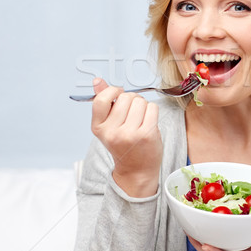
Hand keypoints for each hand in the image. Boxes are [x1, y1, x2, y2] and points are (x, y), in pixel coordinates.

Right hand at [91, 77, 161, 196]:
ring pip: (140, 101)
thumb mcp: (108, 125)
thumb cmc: (123, 144)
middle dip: (132, 100)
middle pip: (126, 97)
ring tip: (140, 119)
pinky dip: (152, 111)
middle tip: (132, 113)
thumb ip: (103, 102)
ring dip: (143, 106)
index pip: (101, 99)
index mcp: (98, 128)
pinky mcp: (147, 134)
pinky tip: (148, 122)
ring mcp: (130, 134)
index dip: (112, 91)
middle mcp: (112, 132)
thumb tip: (97, 80)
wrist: (136, 169)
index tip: (118, 94)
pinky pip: (153, 107)